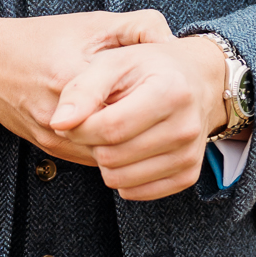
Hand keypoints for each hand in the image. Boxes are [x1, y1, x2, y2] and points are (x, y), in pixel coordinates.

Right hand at [0, 9, 174, 163]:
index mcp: (72, 78)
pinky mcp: (50, 150)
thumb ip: (136, 25)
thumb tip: (172, 41)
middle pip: (121, 137)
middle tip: (169, 113)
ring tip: (151, 122)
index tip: (171, 91)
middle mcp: (61, 117)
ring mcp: (54, 139)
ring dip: (131, 142)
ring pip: (109, 155)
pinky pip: (93, 158)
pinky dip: (112, 147)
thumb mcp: (92, 22)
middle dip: (147, 127)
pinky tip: (126, 129)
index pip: (126, 106)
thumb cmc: (41, 38)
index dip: (153, 102)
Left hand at [50, 34, 227, 200]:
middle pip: (113, 157)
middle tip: (96, 124)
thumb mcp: (114, 63)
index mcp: (169, 92)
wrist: (197, 82)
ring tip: (112, 136)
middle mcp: (185, 127)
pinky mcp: (188, 175)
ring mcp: (189, 155)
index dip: (79, 128)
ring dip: (105, 161)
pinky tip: (127, 151)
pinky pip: (136, 193)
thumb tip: (58, 123)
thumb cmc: (148, 68)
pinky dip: (122, 176)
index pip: (109, 128)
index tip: (70, 119)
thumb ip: (82, 90)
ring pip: (120, 179)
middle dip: (92, 143)